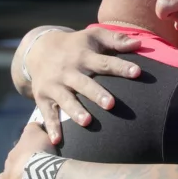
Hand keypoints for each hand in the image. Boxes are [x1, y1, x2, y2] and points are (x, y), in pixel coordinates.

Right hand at [27, 27, 141, 142]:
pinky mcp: (43, 97)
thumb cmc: (76, 45)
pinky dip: (51, 128)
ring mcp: (55, 85)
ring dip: (75, 111)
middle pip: (84, 84)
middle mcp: (69, 71)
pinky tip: (57, 141)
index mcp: (84, 56)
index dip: (121, 67)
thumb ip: (116, 40)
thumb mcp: (93, 36)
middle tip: (111, 104)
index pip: (105, 63)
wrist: (38, 50)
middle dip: (97, 94)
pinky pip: (47, 114)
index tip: (137, 72)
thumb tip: (139, 44)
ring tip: (87, 122)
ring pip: (66, 100)